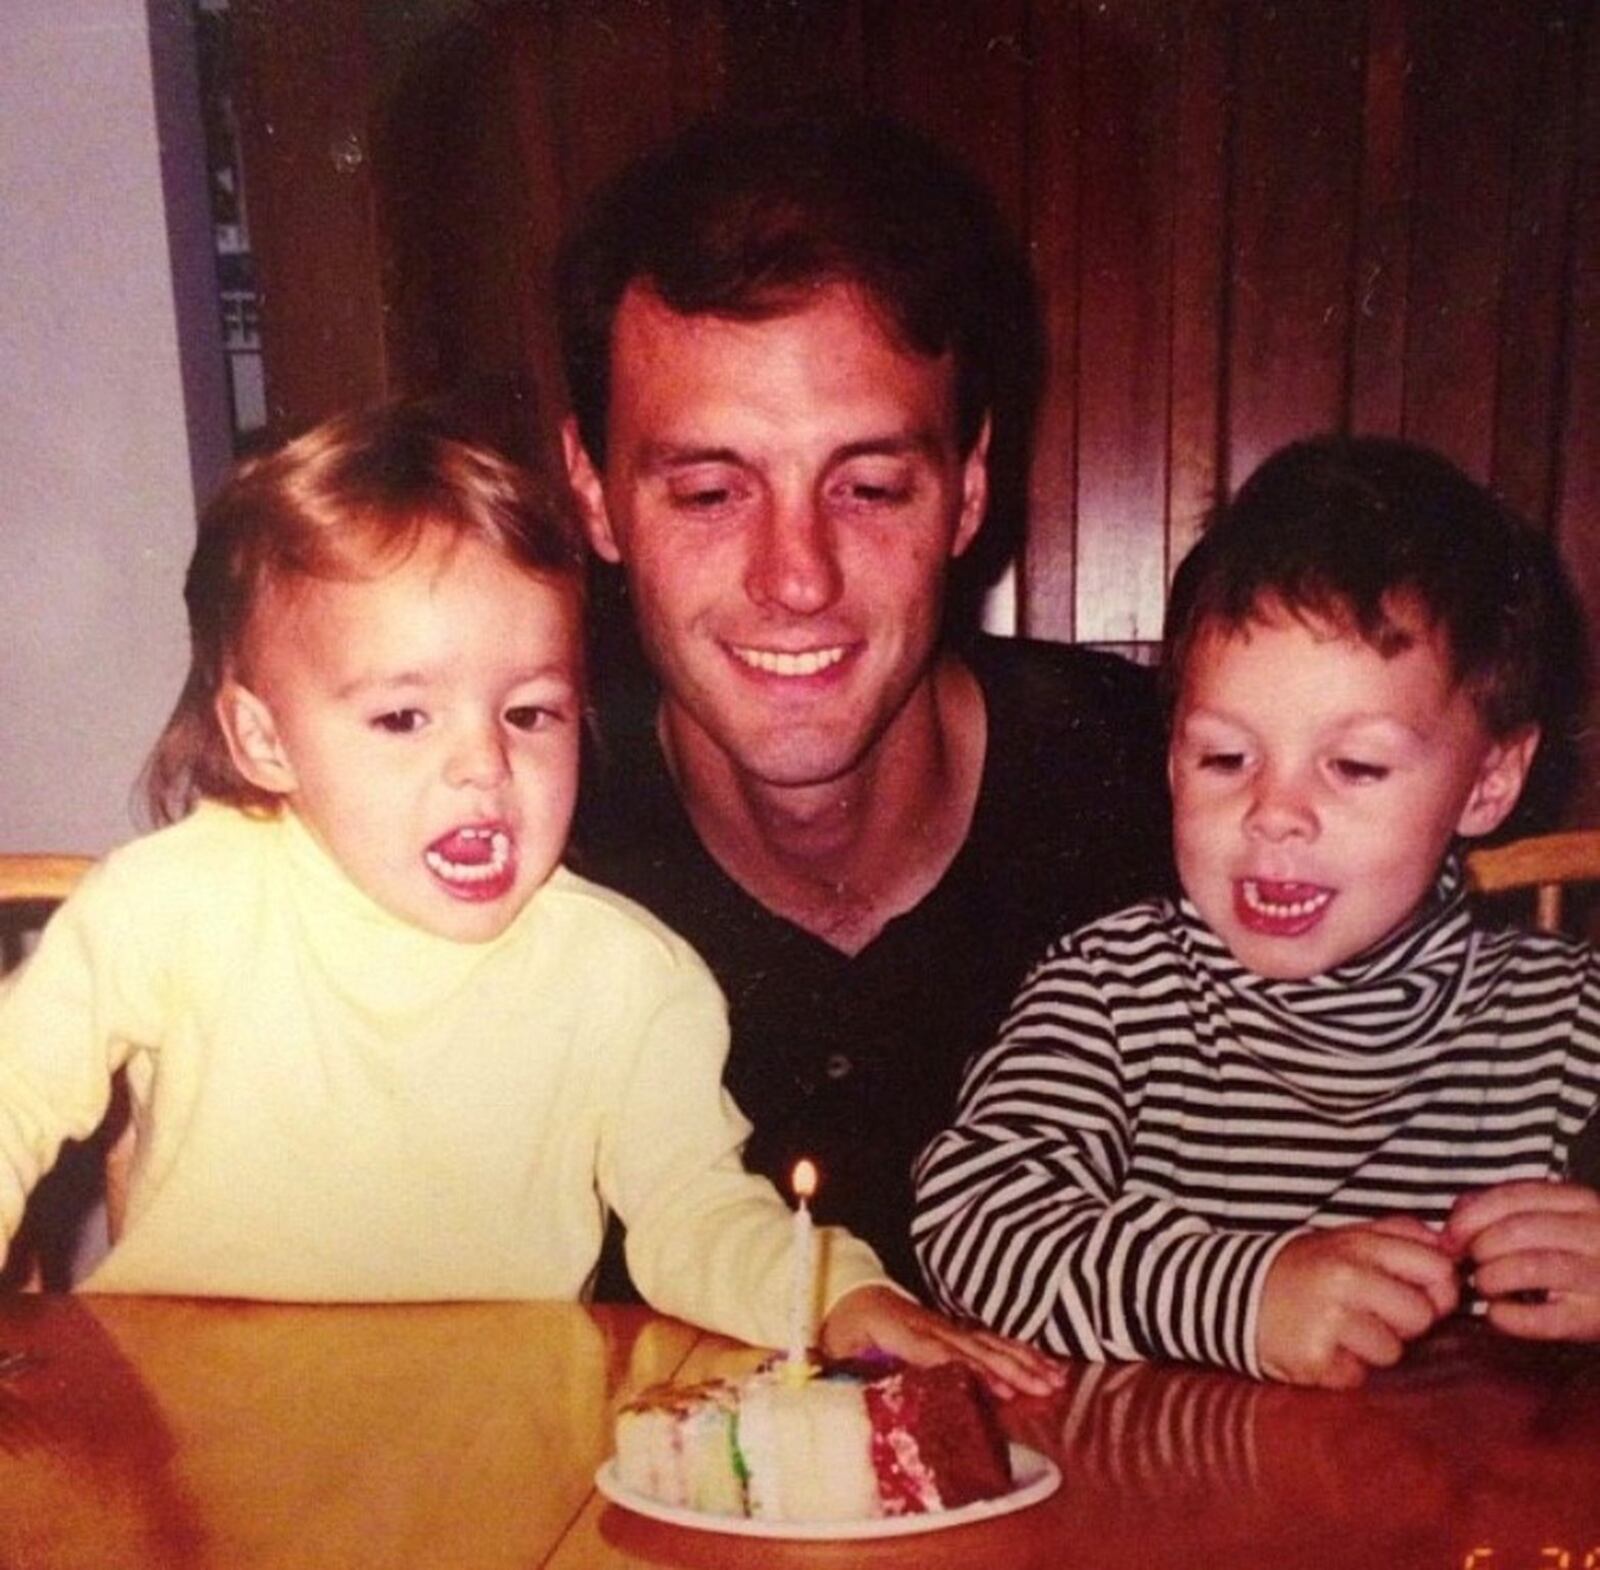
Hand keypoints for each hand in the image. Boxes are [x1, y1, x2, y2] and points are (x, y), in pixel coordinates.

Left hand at [819, 1284, 1066, 1400]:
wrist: (852, 1295)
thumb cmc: (845, 1330)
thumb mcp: (838, 1351)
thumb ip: (849, 1376)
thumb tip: (861, 1408)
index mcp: (898, 1330)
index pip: (938, 1352)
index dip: (970, 1371)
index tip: (999, 1391)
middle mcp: (929, 1325)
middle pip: (974, 1346)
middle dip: (1011, 1368)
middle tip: (1043, 1389)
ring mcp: (946, 1324)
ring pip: (989, 1341)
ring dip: (1024, 1360)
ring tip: (1055, 1380)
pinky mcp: (957, 1329)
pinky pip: (992, 1339)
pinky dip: (1021, 1351)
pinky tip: (1046, 1365)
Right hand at [1257, 1217, 1459, 1388]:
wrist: (1230, 1293)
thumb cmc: (1304, 1269)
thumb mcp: (1346, 1238)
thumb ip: (1398, 1236)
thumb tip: (1452, 1249)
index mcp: (1358, 1244)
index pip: (1437, 1268)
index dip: (1438, 1289)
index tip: (1418, 1295)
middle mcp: (1344, 1276)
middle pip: (1420, 1316)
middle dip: (1402, 1324)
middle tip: (1366, 1314)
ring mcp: (1328, 1318)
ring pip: (1392, 1352)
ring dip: (1370, 1349)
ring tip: (1337, 1331)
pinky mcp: (1314, 1357)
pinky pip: (1359, 1376)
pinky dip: (1343, 1369)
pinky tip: (1320, 1348)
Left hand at [1445, 1180, 1599, 1340]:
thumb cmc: (1576, 1254)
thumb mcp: (1550, 1219)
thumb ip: (1503, 1208)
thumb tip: (1458, 1217)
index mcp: (1580, 1202)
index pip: (1513, 1196)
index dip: (1471, 1217)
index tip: (1449, 1237)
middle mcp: (1597, 1233)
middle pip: (1519, 1230)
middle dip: (1480, 1247)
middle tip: (1467, 1264)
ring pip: (1531, 1267)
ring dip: (1492, 1278)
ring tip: (1483, 1285)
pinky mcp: (1597, 1319)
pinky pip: (1546, 1319)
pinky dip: (1510, 1316)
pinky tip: (1498, 1314)